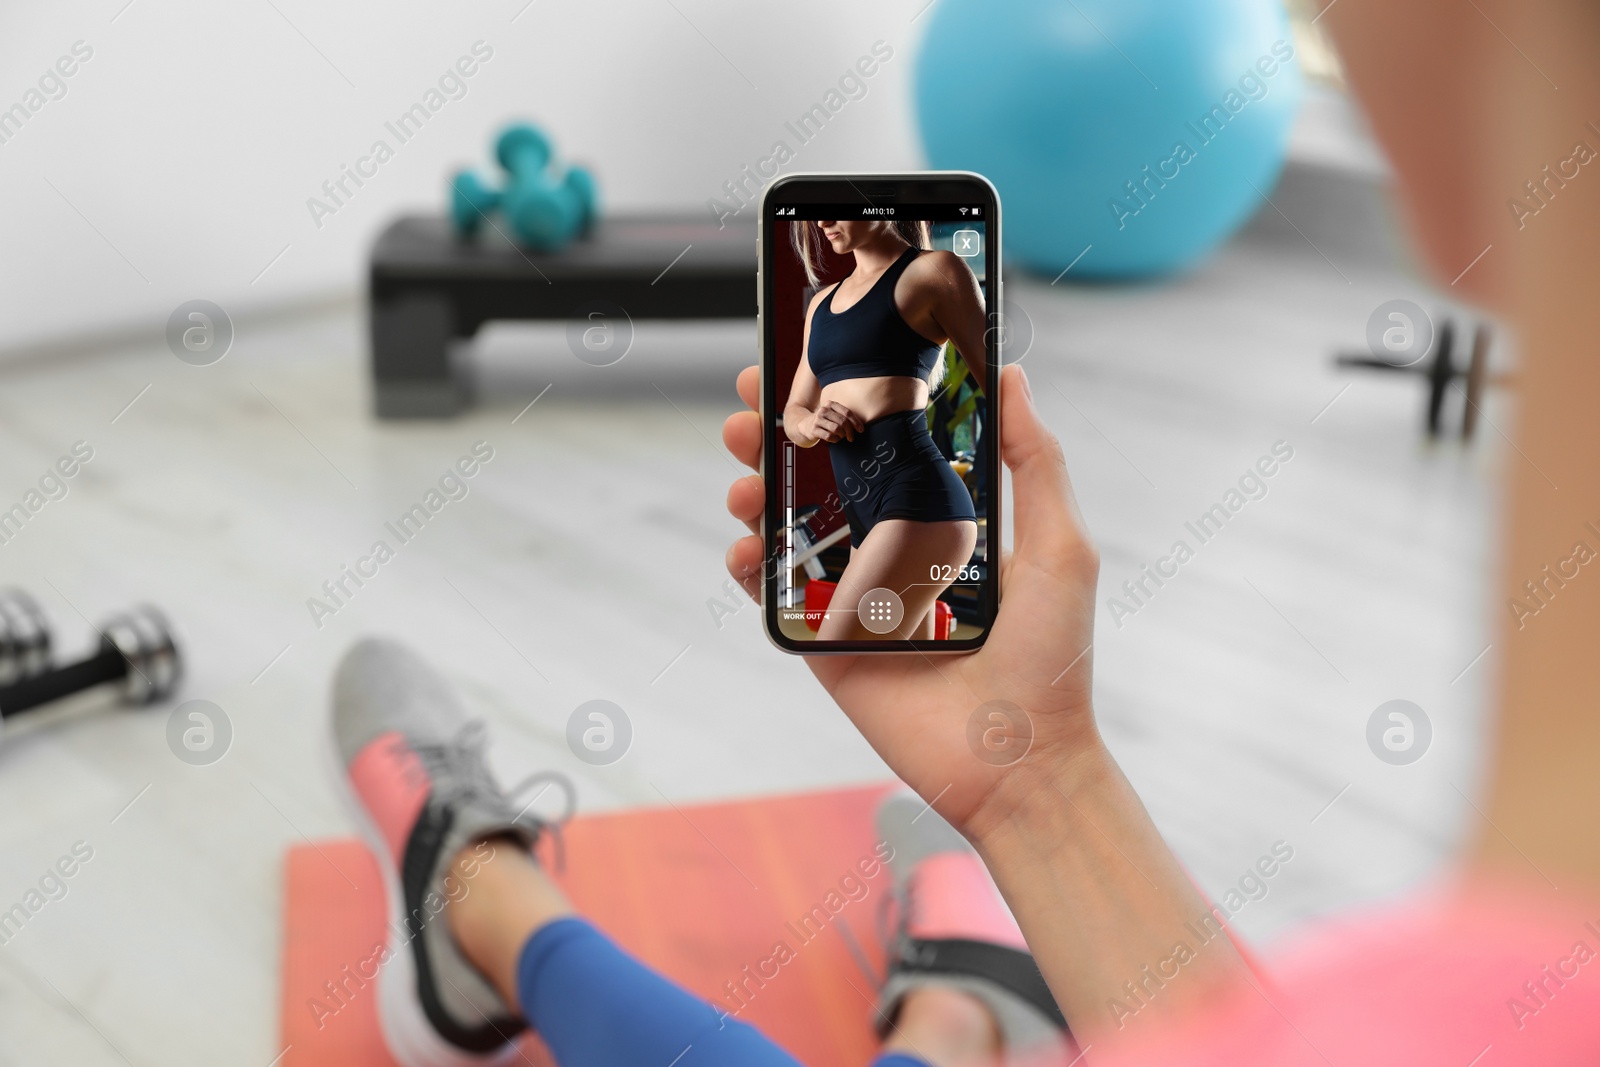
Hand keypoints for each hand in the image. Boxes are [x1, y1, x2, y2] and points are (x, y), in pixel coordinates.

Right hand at [723, 363, 1102, 837]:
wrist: (1019, 761)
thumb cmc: (1051, 657)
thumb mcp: (1058, 546)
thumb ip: (1035, 461)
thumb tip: (1011, 373)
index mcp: (945, 520)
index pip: (887, 444)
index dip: (847, 401)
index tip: (815, 359)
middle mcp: (893, 550)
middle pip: (824, 477)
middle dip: (782, 435)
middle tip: (752, 407)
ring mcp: (854, 596)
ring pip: (790, 529)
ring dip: (757, 490)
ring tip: (745, 473)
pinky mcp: (826, 645)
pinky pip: (774, 597)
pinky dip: (747, 566)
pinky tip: (743, 544)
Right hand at [806, 400, 863, 443]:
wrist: (806, 424)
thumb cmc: (825, 420)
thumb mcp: (833, 413)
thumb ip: (844, 416)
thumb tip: (860, 426)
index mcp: (831, 404)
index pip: (847, 412)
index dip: (856, 422)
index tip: (861, 430)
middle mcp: (823, 410)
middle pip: (843, 421)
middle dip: (850, 431)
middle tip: (851, 437)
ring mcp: (817, 420)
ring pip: (836, 429)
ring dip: (842, 435)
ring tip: (842, 437)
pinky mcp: (813, 429)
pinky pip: (829, 436)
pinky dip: (835, 439)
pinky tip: (835, 439)